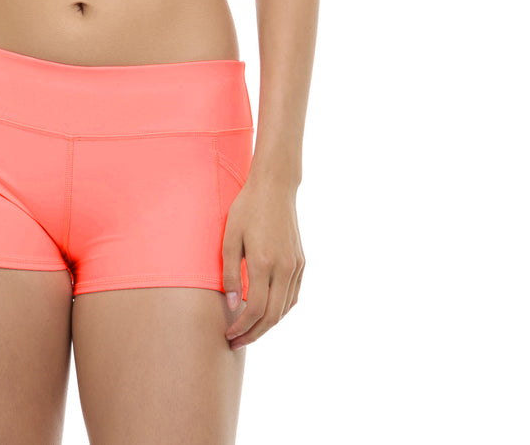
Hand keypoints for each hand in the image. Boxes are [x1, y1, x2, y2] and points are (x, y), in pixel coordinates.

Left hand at [221, 171, 303, 348]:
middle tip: (236, 342)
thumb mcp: (230, 237)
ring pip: (285, 309)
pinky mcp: (301, 262)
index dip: (242, 327)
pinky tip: (266, 312)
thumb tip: (232, 305)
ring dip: (268, 325)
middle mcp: (284, 268)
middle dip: (253, 334)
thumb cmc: (247, 208)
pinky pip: (293, 295)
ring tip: (249, 331)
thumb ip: (230, 272)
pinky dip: (280, 310)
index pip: (255, 309)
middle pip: (272, 316)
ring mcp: (295, 266)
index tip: (228, 334)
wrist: (275, 187)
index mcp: (263, 262)